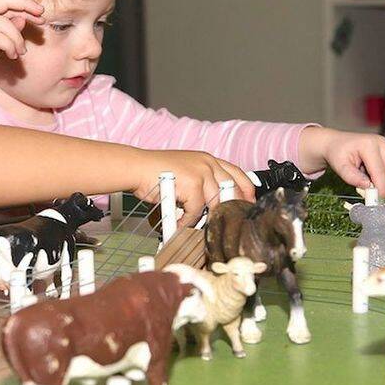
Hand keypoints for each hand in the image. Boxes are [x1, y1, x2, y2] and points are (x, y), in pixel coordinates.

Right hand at [0, 0, 44, 83]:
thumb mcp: (0, 40)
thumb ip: (10, 29)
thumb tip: (23, 19)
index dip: (25, 3)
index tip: (41, 12)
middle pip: (5, 1)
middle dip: (26, 6)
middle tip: (41, 18)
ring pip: (5, 24)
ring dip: (18, 39)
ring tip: (21, 51)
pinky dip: (10, 47)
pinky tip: (12, 56)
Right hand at [132, 150, 253, 225]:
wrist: (135, 167)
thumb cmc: (154, 173)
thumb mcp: (185, 172)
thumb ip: (201, 183)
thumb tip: (214, 203)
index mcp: (208, 159)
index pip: (237, 173)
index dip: (246, 190)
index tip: (248, 203)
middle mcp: (208, 163)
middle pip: (233, 189)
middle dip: (231, 207)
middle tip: (228, 222)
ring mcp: (201, 172)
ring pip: (216, 202)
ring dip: (206, 217)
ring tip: (197, 225)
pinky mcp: (193, 183)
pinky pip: (197, 210)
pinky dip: (187, 219)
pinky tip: (178, 221)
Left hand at [306, 128, 384, 195]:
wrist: (337, 143)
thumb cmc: (337, 153)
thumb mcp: (339, 166)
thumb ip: (352, 177)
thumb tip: (368, 187)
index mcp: (369, 145)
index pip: (380, 171)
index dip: (381, 188)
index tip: (377, 200)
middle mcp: (382, 143)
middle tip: (379, 199)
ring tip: (376, 189)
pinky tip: (378, 182)